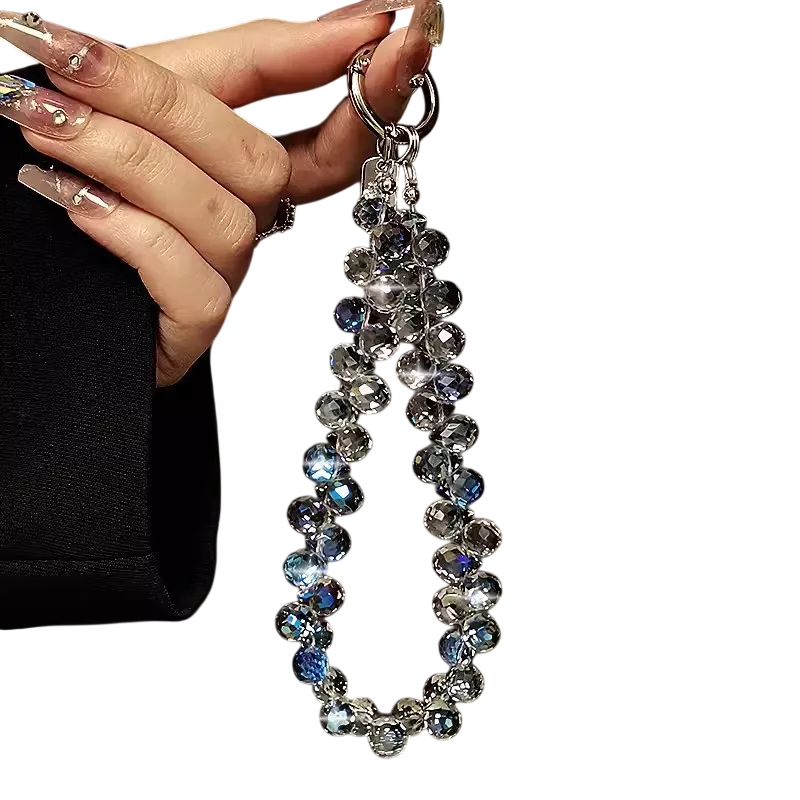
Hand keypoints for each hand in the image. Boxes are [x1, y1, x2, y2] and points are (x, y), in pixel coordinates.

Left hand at [0, 8, 438, 385]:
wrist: (4, 256)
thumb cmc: (60, 162)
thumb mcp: (148, 85)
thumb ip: (244, 60)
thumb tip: (350, 24)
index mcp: (240, 170)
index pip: (332, 143)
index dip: (370, 96)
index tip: (392, 34)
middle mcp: (242, 225)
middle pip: (265, 166)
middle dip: (168, 105)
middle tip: (70, 60)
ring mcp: (219, 280)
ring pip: (226, 218)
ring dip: (126, 159)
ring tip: (40, 123)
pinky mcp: (188, 331)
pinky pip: (197, 286)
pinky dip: (132, 234)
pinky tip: (73, 202)